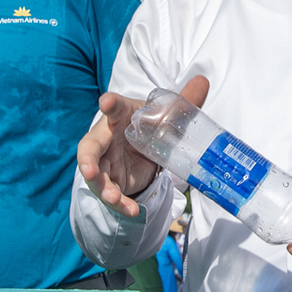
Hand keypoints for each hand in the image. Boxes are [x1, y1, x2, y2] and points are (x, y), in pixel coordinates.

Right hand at [76, 75, 209, 216]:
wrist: (142, 149)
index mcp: (120, 115)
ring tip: (114, 198)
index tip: (107, 102)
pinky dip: (121, 204)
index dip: (110, 104)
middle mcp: (106, 138)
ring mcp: (105, 162)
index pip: (113, 107)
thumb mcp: (165, 116)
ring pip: (96, 176)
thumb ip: (184, 101)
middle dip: (87, 160)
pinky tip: (132, 211)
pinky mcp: (111, 181)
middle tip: (89, 170)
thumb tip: (203, 81)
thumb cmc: (148, 127)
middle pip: (90, 148)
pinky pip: (112, 193)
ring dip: (103, 189)